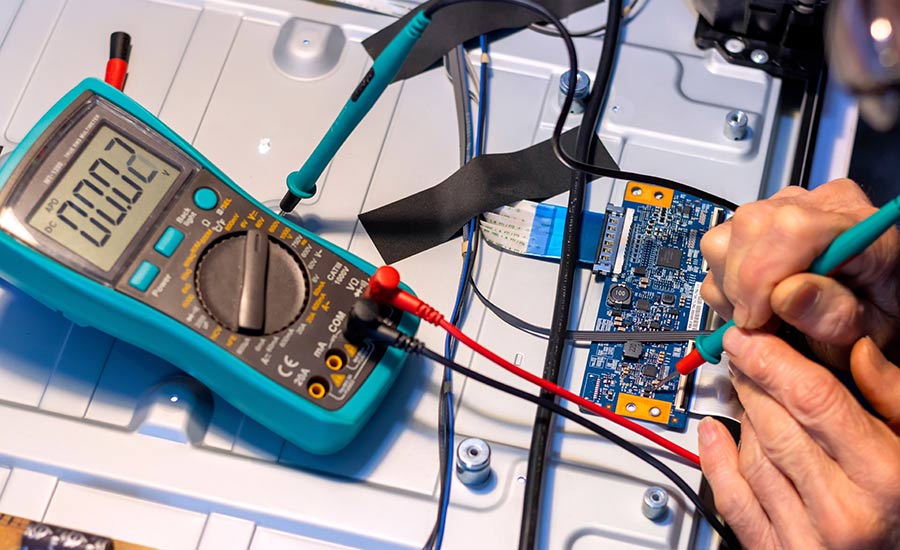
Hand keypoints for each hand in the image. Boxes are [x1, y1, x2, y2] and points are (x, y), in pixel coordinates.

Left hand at [698, 332, 899, 548]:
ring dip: (744, 415)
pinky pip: (734, 501)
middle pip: (776, 424)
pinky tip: (713, 432)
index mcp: (885, 479)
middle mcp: (842, 513)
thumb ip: (894, 400)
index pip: (812, 400)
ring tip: (748, 390)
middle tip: (744, 352)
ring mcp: (806, 540)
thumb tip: (860, 352)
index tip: (750, 337)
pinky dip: (717, 461)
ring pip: (753, 457)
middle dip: (753, 380)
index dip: (772, 360)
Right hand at [699, 178, 899, 366]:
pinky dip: (724, 286)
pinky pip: (715, 249)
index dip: (763, 276)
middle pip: (751, 227)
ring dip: (730, 288)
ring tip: (761, 315)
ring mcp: (779, 210)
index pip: (793, 229)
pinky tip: (753, 303)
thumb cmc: (873, 317)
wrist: (866, 310)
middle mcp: (816, 206)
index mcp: (857, 225)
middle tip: (761, 325)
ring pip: (724, 238)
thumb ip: (835, 315)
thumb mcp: (869, 330)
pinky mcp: (753, 226)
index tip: (756, 318)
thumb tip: (788, 295)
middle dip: (743, 286)